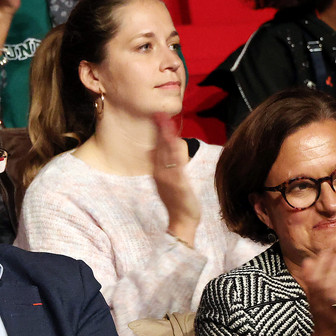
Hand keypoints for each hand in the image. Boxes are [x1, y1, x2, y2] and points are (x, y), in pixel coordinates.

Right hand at [150, 113, 199, 245]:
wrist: (181, 221)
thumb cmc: (177, 201)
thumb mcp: (167, 181)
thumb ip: (163, 165)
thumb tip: (153, 150)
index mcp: (158, 172)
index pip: (157, 147)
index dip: (157, 131)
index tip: (158, 116)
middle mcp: (160, 174)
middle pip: (159, 148)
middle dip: (160, 130)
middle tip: (159, 114)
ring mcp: (168, 180)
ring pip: (166, 155)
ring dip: (166, 138)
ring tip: (167, 124)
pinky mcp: (178, 185)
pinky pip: (176, 167)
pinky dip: (175, 155)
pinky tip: (176, 144)